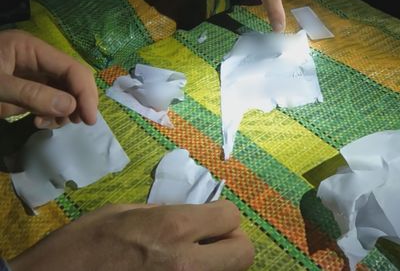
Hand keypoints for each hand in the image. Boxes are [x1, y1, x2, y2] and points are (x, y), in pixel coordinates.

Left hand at [0, 30, 97, 127]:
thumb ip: (31, 95)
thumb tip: (71, 107)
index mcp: (31, 49)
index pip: (71, 68)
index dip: (85, 92)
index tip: (89, 118)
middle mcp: (37, 60)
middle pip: (73, 79)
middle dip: (79, 101)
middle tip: (78, 122)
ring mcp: (33, 76)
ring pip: (65, 93)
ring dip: (65, 112)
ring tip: (48, 124)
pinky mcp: (28, 91)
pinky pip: (50, 102)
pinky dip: (52, 115)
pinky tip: (38, 122)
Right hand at [9, 200, 253, 270]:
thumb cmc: (79, 246)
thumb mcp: (121, 213)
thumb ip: (162, 212)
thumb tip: (188, 215)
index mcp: (172, 228)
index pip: (230, 216)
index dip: (222, 214)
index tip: (211, 216)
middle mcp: (187, 263)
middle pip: (243, 253)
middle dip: (232, 241)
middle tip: (211, 239)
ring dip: (219, 263)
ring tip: (195, 256)